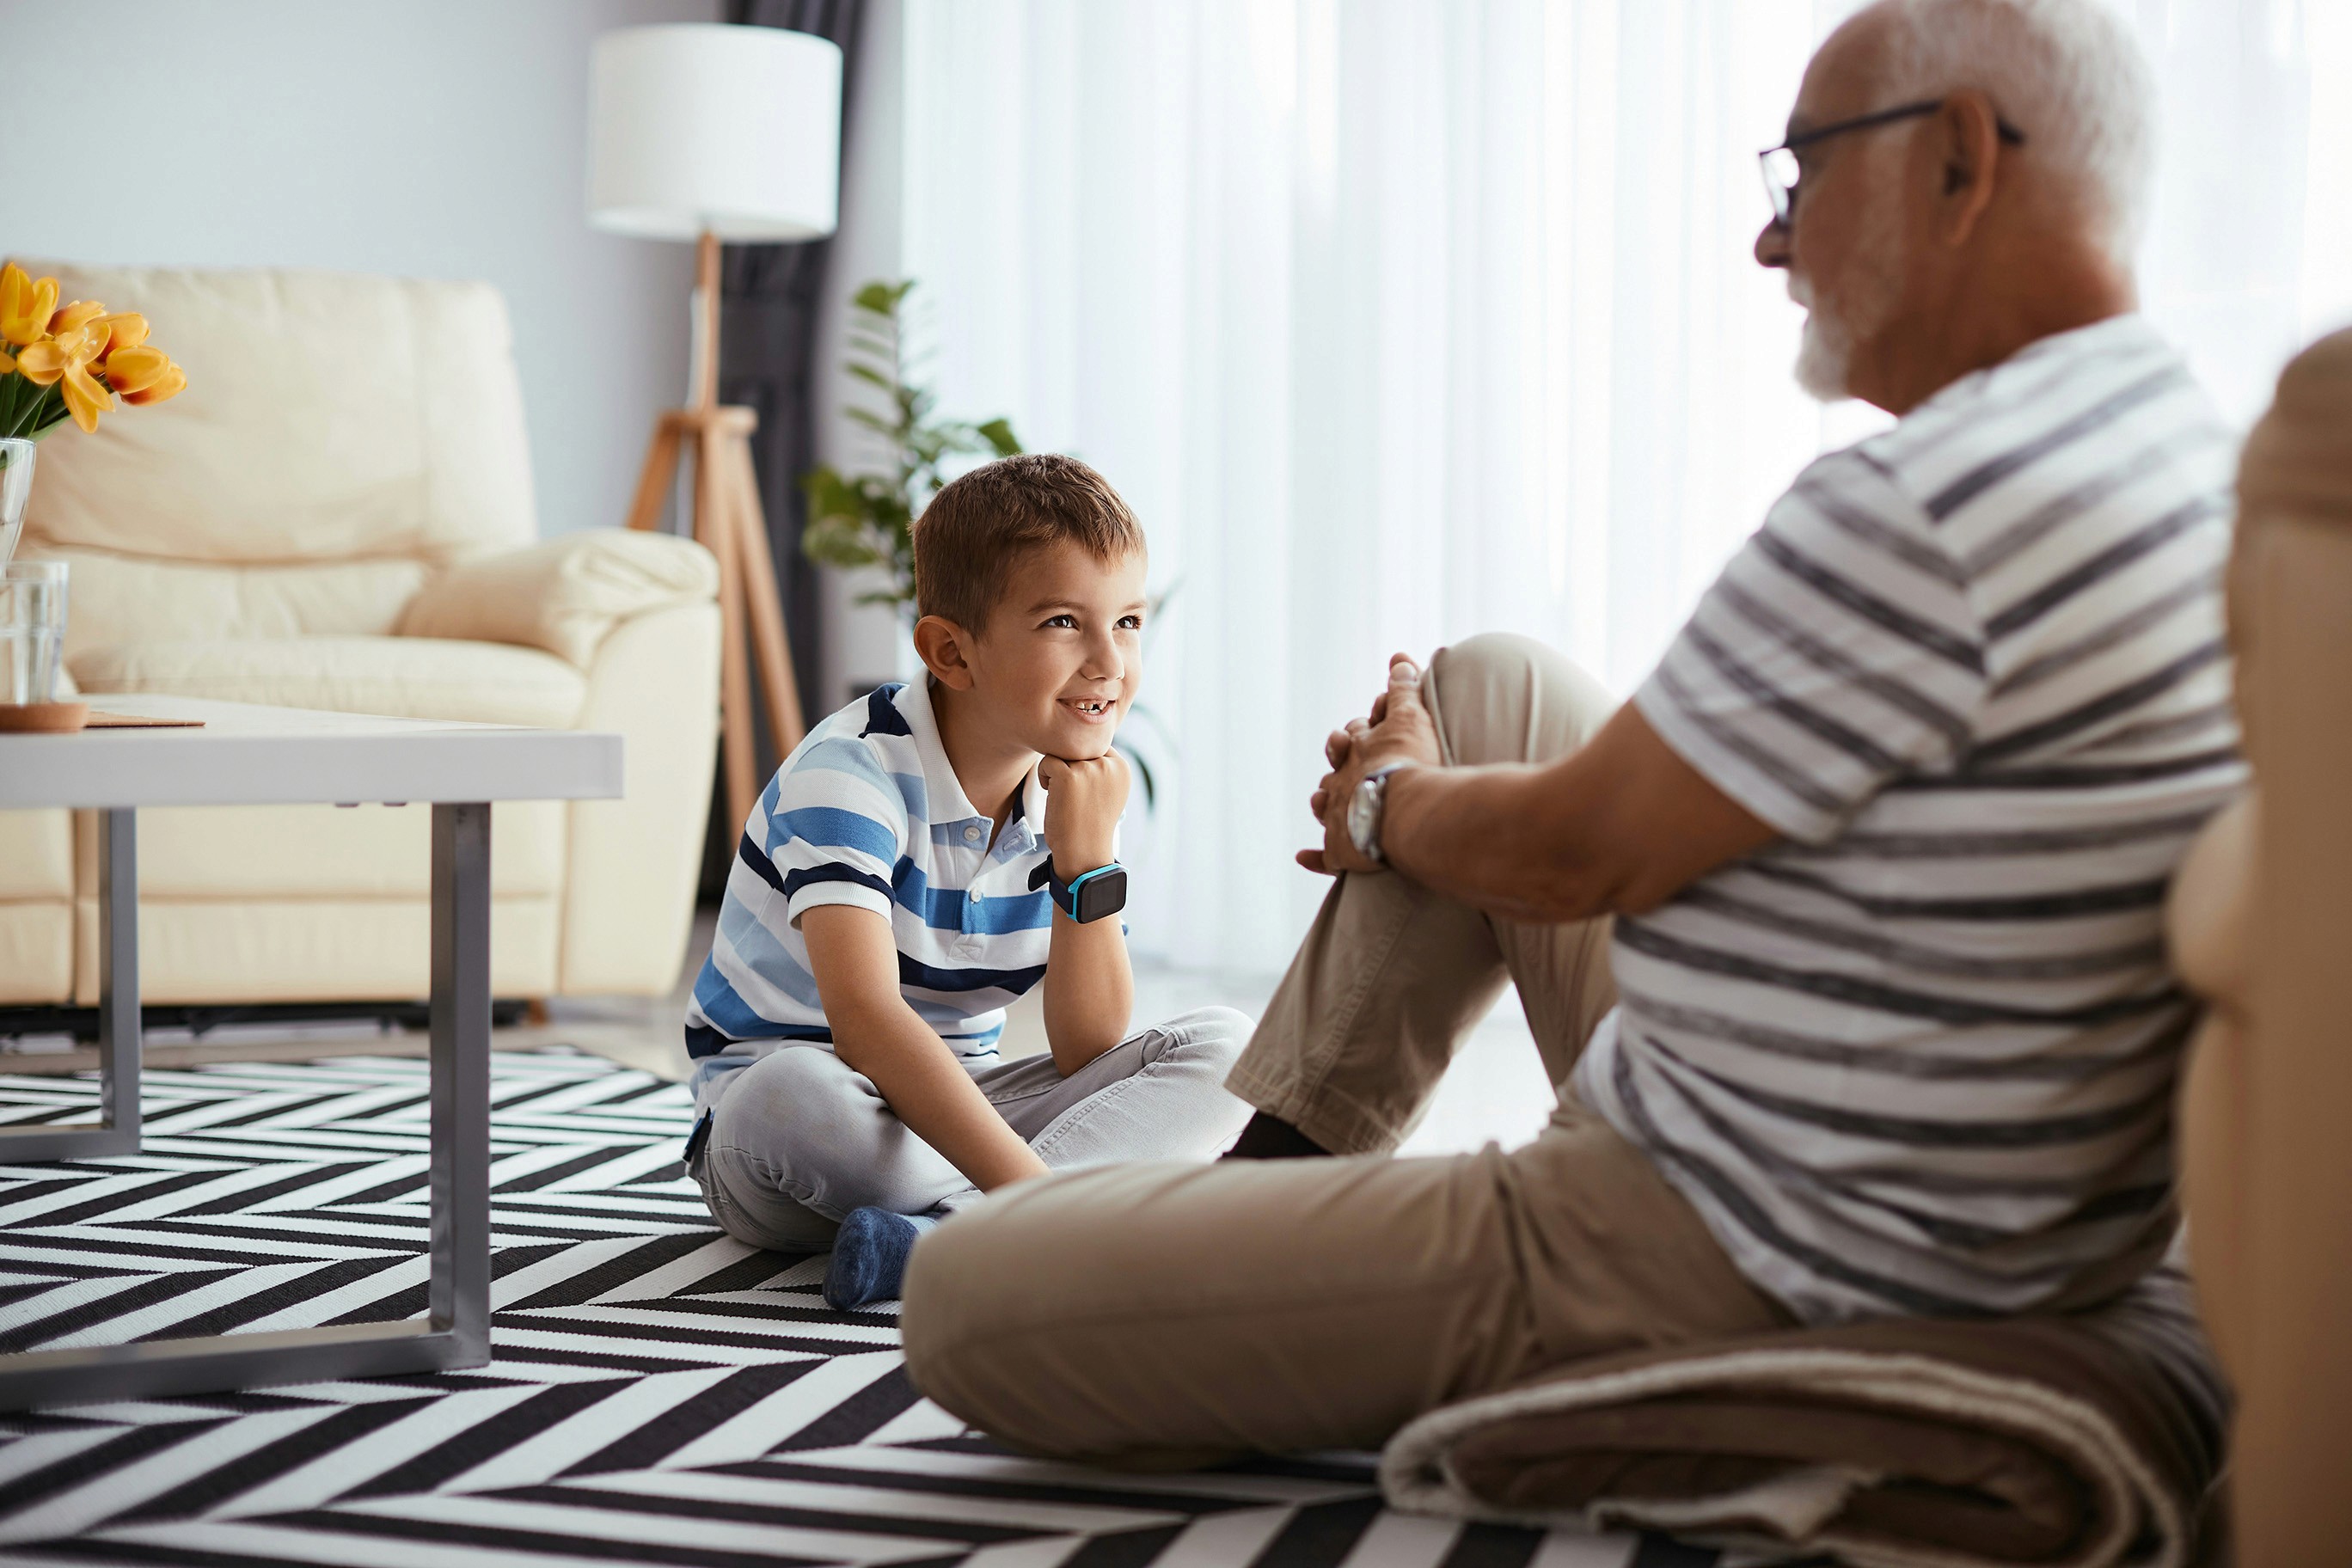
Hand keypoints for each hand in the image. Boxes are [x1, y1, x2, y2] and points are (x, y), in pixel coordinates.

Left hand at [1039, 751, 1128, 875]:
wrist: (1083, 852)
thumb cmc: (1090, 823)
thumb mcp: (1107, 790)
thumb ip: (1101, 766)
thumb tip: (1079, 739)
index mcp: (1122, 768)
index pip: (1095, 746)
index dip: (1082, 764)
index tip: (1083, 790)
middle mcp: (1109, 765)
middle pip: (1077, 747)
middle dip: (1070, 766)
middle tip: (1072, 794)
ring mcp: (1089, 769)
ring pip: (1061, 753)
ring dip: (1056, 771)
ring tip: (1064, 795)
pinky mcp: (1068, 776)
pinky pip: (1047, 762)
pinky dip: (1044, 777)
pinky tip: (1052, 794)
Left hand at [1300, 651, 1442, 875]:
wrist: (1402, 811)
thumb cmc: (1410, 763)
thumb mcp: (1410, 717)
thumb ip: (1404, 688)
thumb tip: (1398, 657)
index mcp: (1358, 752)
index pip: (1355, 736)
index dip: (1360, 732)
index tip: (1365, 729)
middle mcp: (1342, 783)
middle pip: (1335, 770)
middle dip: (1338, 763)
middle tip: (1342, 759)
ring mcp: (1340, 818)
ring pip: (1325, 807)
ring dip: (1324, 802)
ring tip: (1322, 802)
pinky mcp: (1342, 851)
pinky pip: (1324, 857)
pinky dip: (1314, 857)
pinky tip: (1301, 857)